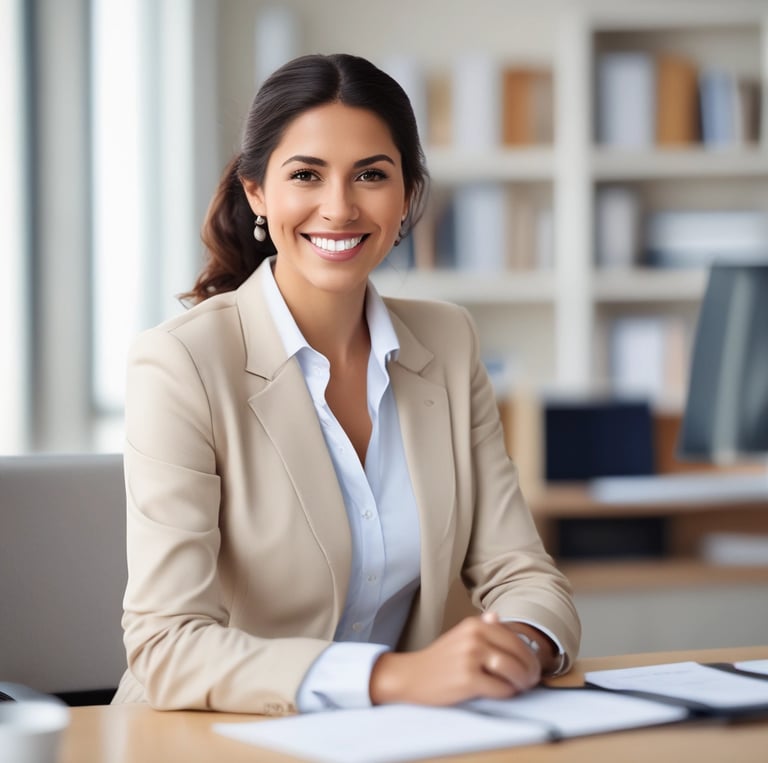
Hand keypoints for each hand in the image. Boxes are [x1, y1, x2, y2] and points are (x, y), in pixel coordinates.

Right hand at [369, 612, 541, 705]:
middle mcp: (474, 636)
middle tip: (532, 680)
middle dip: (530, 669)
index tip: (532, 666)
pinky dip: (507, 693)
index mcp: (474, 624)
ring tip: (521, 687)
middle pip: (518, 653)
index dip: (528, 654)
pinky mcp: (468, 679)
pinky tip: (503, 693)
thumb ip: (481, 627)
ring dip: (522, 681)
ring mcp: (470, 657)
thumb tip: (497, 616)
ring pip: (513, 669)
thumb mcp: (460, 637)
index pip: (514, 638)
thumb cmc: (439, 661)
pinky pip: (500, 688)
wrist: (411, 676)